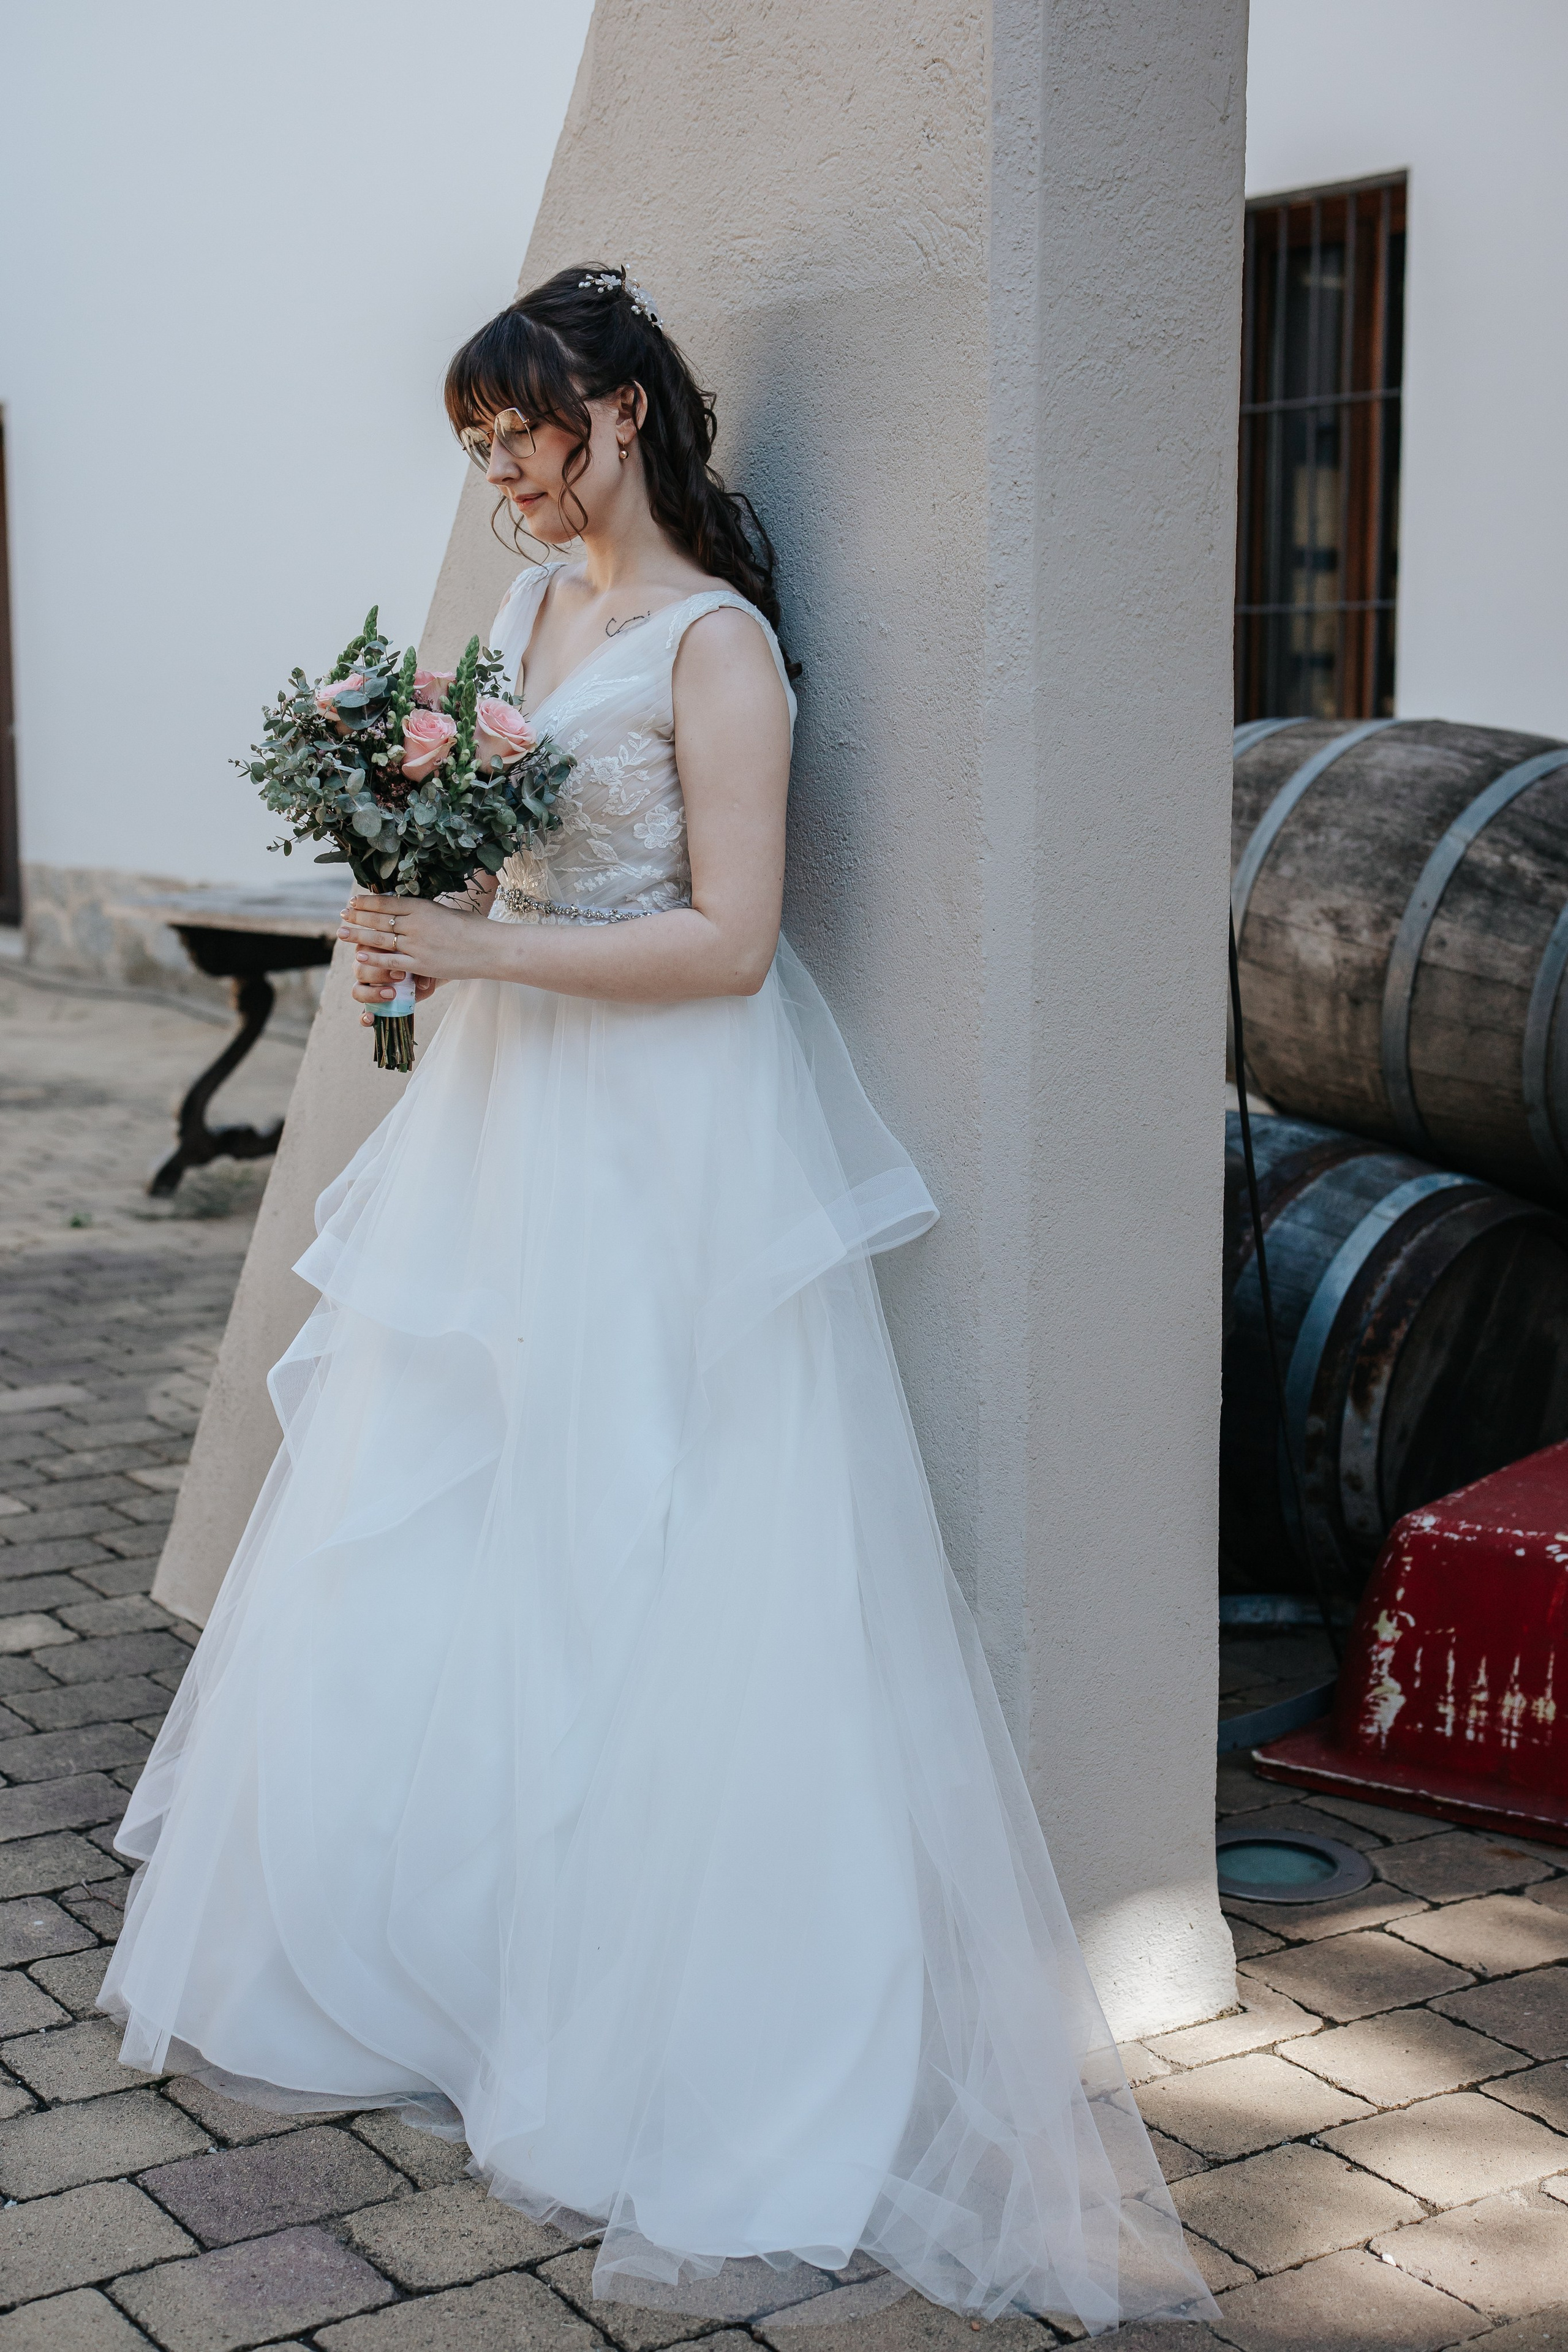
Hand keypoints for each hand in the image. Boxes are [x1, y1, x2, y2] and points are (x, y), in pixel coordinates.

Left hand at [339, 892, 489, 1024]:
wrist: (491, 947)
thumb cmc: (474, 928)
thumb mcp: (446, 911)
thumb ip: (424, 912)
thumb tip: (405, 911)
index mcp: (423, 906)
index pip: (387, 902)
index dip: (367, 902)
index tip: (353, 901)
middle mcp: (416, 923)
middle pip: (379, 919)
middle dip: (357, 917)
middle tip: (341, 915)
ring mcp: (418, 944)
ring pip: (380, 939)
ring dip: (358, 935)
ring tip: (341, 933)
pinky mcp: (422, 964)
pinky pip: (392, 961)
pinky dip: (375, 958)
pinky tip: (359, 955)